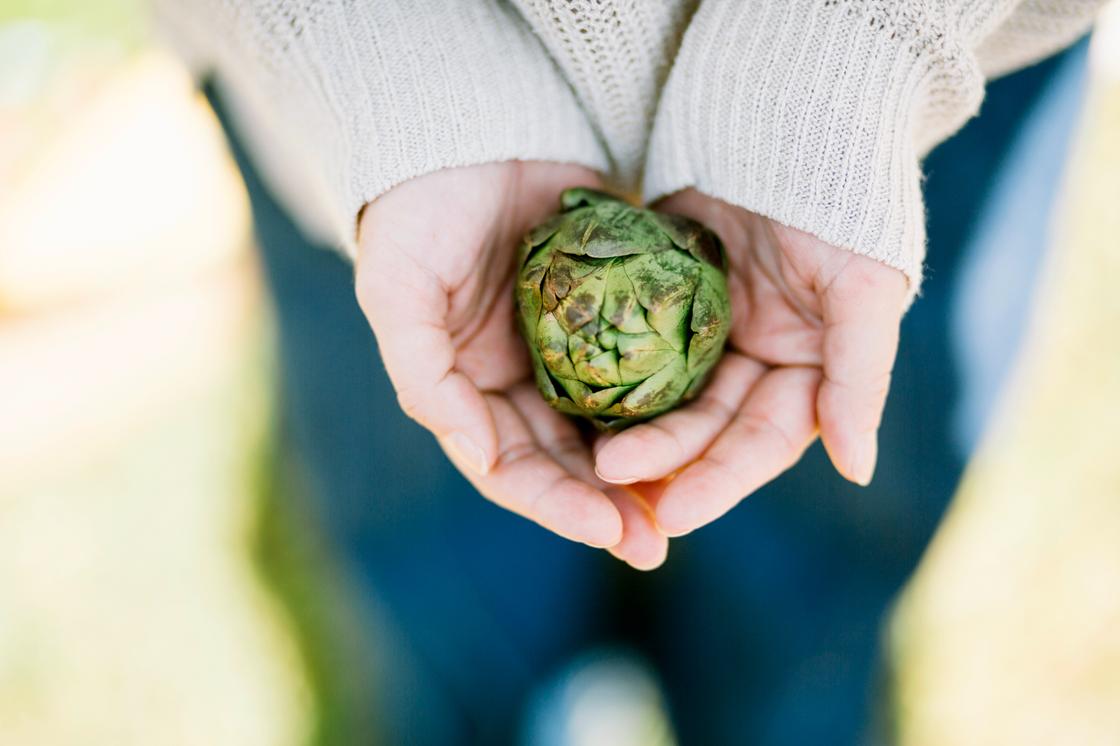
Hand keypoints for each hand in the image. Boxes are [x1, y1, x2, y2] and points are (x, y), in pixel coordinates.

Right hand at [356, 162, 667, 568]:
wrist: (469, 131)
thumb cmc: (417, 213)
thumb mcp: (398, 293)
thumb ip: (426, 377)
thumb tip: (479, 457)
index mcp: (469, 390)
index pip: (511, 468)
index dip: (556, 505)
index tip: (608, 530)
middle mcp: (523, 380)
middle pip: (568, 461)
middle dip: (608, 506)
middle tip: (655, 544)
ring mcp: (572, 348)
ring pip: (613, 425)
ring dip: (646, 469)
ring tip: (689, 504)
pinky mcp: (615, 310)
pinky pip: (646, 365)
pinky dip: (670, 401)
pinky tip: (706, 429)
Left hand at [594, 189, 908, 535]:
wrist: (785, 122)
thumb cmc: (842, 202)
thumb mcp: (864, 285)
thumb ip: (859, 376)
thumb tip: (858, 469)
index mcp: (808, 372)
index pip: (763, 440)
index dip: (722, 478)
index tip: (674, 513)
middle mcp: (756, 363)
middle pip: (707, 430)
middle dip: (664, 459)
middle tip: (610, 481)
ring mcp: (706, 334)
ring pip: (665, 398)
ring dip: (631, 428)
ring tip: (585, 455)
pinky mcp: (661, 302)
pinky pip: (631, 348)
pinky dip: (608, 376)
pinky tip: (571, 402)